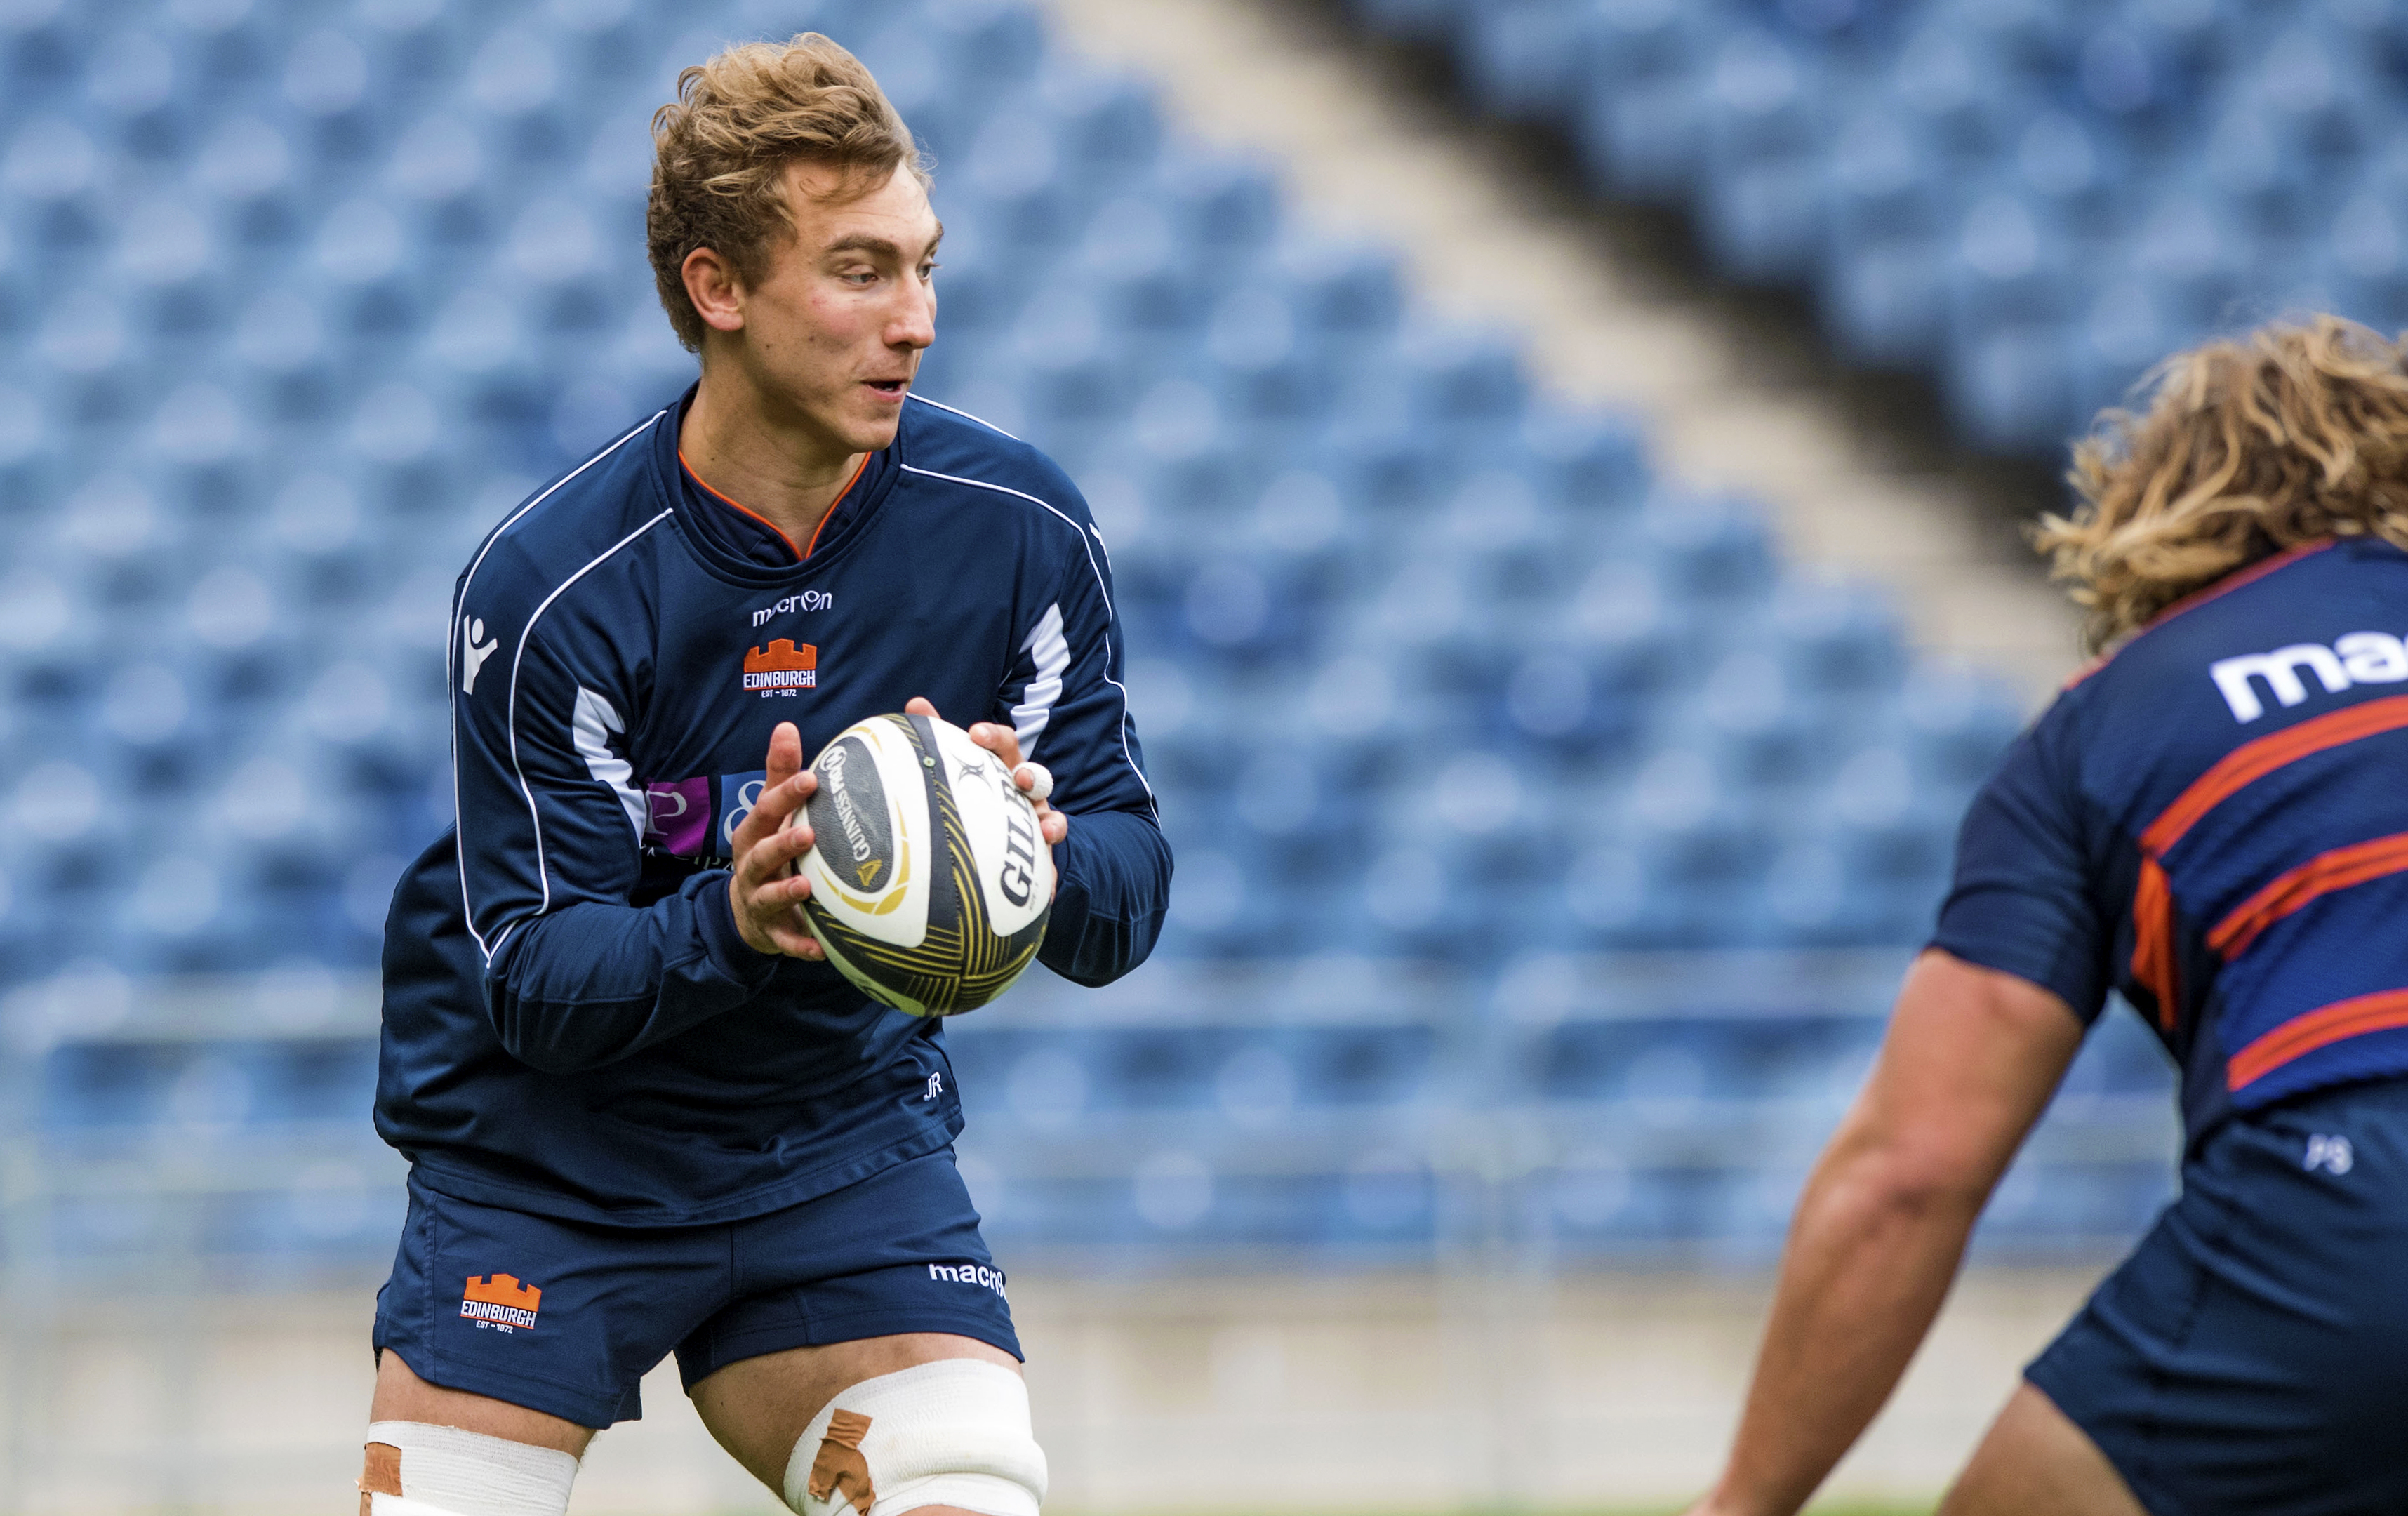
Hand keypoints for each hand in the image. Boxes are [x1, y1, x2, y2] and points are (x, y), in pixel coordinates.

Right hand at [727, 721, 825, 959]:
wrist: (748, 909)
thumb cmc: (771, 848)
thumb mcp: (772, 813)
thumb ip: (781, 773)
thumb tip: (786, 726)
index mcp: (754, 833)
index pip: (767, 809)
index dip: (785, 794)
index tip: (811, 778)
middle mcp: (753, 866)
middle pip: (762, 853)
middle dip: (783, 844)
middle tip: (809, 834)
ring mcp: (760, 901)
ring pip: (770, 897)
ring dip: (787, 893)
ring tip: (807, 888)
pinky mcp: (773, 933)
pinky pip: (787, 941)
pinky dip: (801, 945)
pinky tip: (822, 949)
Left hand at [904, 697, 1065, 897]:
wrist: (997, 844)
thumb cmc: (974, 799)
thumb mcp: (959, 772)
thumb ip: (938, 739)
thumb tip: (916, 700)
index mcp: (1002, 768)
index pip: (1002, 744)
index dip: (993, 737)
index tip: (976, 734)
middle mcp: (1025, 793)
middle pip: (1035, 776)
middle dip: (1032, 776)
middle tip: (1022, 779)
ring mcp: (1038, 823)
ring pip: (1052, 818)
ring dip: (1052, 822)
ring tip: (1048, 831)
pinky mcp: (1043, 857)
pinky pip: (1051, 867)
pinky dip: (1051, 876)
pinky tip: (1047, 890)